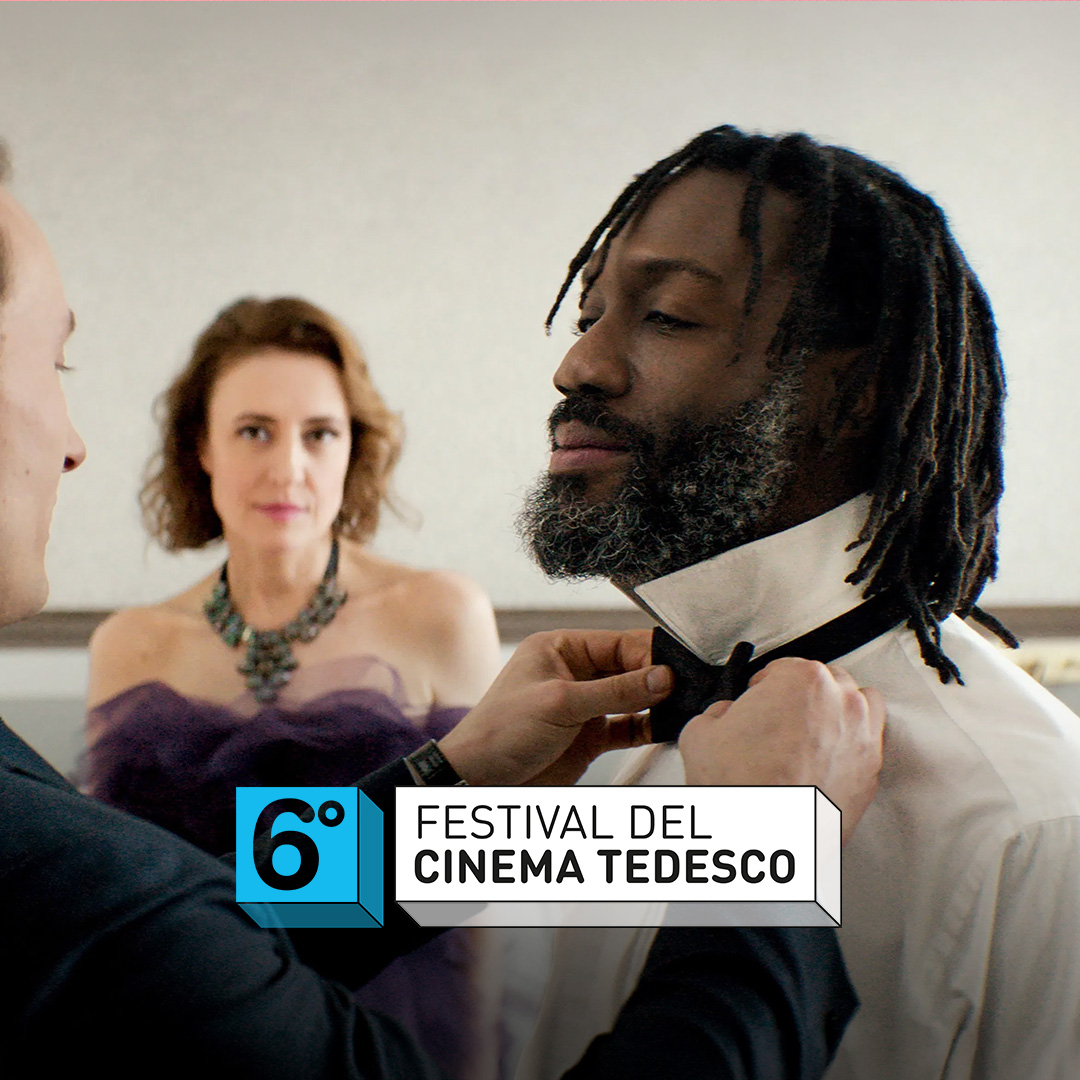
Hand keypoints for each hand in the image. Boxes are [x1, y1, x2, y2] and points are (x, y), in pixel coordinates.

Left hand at [438, 629, 672, 785]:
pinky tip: (662, 727)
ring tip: (677, 706)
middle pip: (627, 668)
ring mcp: (582, 706)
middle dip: (654, 678)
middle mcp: (572, 673)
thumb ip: (615, 691)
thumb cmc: (498, 732)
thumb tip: (659, 676)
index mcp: (558, 649)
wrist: (480, 779)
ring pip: (630, 697)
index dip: (646, 656)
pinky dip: (646, 727)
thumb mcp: (560, 703)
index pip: (615, 643)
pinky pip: (627, 726)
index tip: (670, 671)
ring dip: (653, 703)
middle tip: (679, 688)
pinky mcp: (589, 736)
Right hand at [678, 658, 884, 844]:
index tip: (758, 697)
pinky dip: (852, 742)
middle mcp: (840, 703)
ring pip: (860, 703)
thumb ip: (720, 712)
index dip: (765, 684)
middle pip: (827, 679)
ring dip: (837, 709)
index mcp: (801, 681)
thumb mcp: (702, 732)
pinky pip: (869, 741)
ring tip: (812, 727)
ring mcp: (861, 737)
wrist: (762, 839)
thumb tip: (728, 716)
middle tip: (779, 714)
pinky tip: (828, 754)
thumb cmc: (741, 788)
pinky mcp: (871, 771)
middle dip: (802, 694)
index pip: (785, 666)